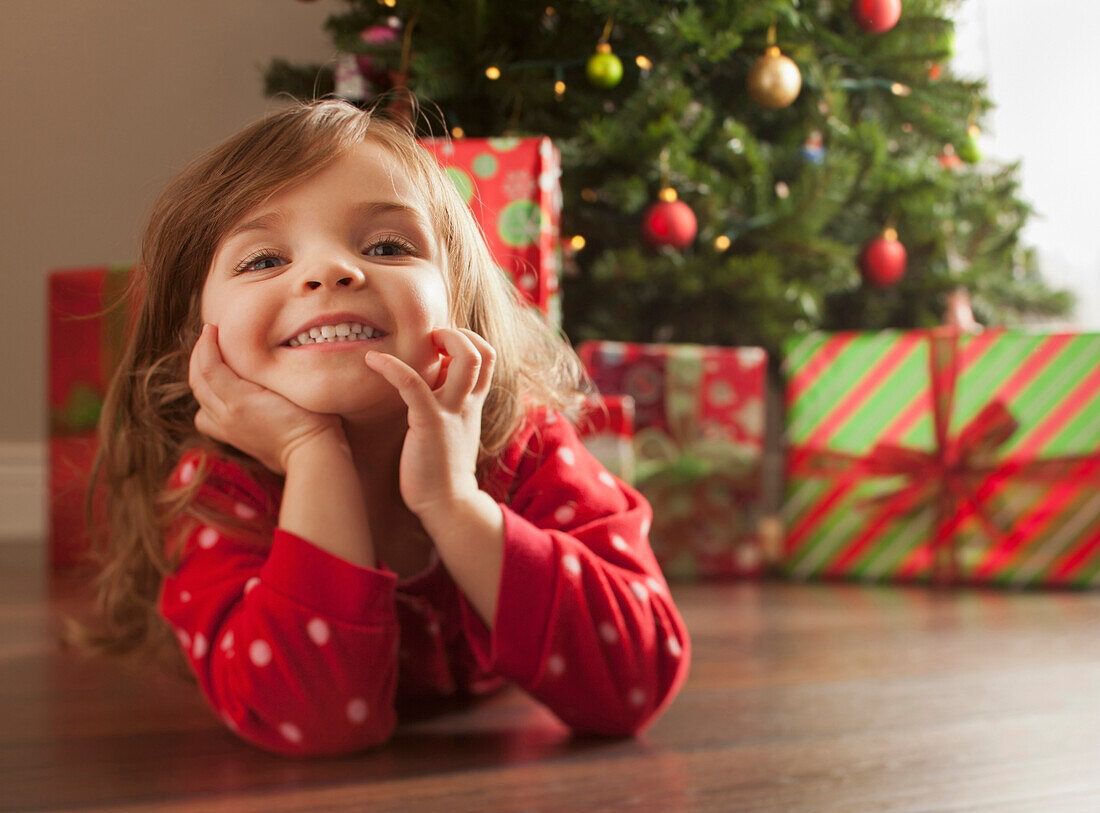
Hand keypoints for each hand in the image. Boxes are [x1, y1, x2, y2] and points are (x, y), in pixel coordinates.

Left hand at [189, 324, 344, 473]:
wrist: (313, 454)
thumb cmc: (312, 418)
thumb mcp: (289, 387)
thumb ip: (265, 370)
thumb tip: (249, 352)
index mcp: (238, 400)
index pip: (209, 367)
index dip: (206, 344)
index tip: (212, 326)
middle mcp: (226, 416)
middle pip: (197, 381)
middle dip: (199, 355)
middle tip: (208, 336)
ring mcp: (227, 429)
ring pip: (199, 399)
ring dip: (200, 376)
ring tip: (210, 361)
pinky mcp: (233, 438)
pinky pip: (206, 417)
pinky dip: (206, 399)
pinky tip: (219, 393)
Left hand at [364, 328, 494, 518]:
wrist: (448, 504)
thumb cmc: (442, 467)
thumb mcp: (453, 428)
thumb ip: (449, 403)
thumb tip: (431, 381)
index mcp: (473, 403)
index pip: (487, 356)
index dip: (467, 340)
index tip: (440, 346)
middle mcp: (468, 403)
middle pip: (482, 351)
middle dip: (457, 334)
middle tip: (430, 340)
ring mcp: (452, 411)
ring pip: (466, 359)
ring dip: (442, 338)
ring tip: (415, 342)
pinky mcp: (429, 423)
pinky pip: (413, 384)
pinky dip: (391, 366)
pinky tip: (372, 360)